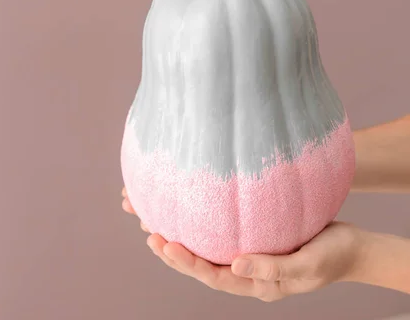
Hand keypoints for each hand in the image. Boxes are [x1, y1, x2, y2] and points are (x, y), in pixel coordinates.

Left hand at [121, 187, 365, 301]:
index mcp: (258, 285)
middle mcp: (248, 275)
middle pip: (205, 269)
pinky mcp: (254, 244)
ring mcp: (250, 261)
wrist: (353, 248)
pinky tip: (189, 218)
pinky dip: (203, 232)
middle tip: (152, 237)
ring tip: (157, 228)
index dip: (189, 264)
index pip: (215, 277)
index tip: (167, 246)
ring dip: (185, 245)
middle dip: (177, 256)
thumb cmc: (333, 255)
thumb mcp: (307, 263)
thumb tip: (235, 265)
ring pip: (210, 255)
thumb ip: (272, 268)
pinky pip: (221, 240)